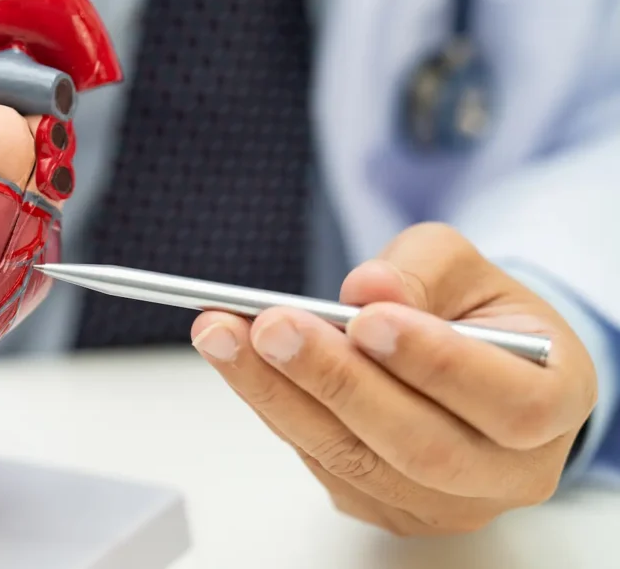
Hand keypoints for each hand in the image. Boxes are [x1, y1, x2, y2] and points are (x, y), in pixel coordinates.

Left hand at [190, 223, 596, 535]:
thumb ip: (421, 269)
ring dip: (279, 394)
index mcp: (554, 402)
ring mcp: (444, 502)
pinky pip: (323, 464)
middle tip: (271, 326)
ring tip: (223, 334)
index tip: (367, 321)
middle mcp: (508, 471)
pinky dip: (274, 407)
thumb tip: (366, 290)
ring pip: (356, 461)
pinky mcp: (386, 507)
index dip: (436, 366)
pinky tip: (239, 361)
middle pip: (420, 446)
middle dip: (336, 381)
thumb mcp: (464, 268)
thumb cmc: (472, 313)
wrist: (461, 360)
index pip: (509, 404)